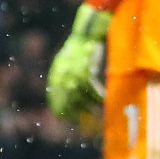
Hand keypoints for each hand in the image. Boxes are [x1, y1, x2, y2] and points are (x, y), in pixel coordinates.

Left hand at [45, 4, 111, 130]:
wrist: (86, 35)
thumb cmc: (77, 49)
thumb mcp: (64, 63)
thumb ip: (62, 78)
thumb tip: (65, 95)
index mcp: (56, 74)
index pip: (54, 97)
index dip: (61, 109)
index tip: (67, 119)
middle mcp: (63, 75)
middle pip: (68, 101)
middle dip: (76, 113)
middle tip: (84, 123)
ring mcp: (74, 73)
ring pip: (82, 97)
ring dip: (91, 107)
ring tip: (98, 114)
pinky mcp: (86, 70)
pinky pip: (93, 89)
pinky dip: (99, 96)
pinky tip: (104, 100)